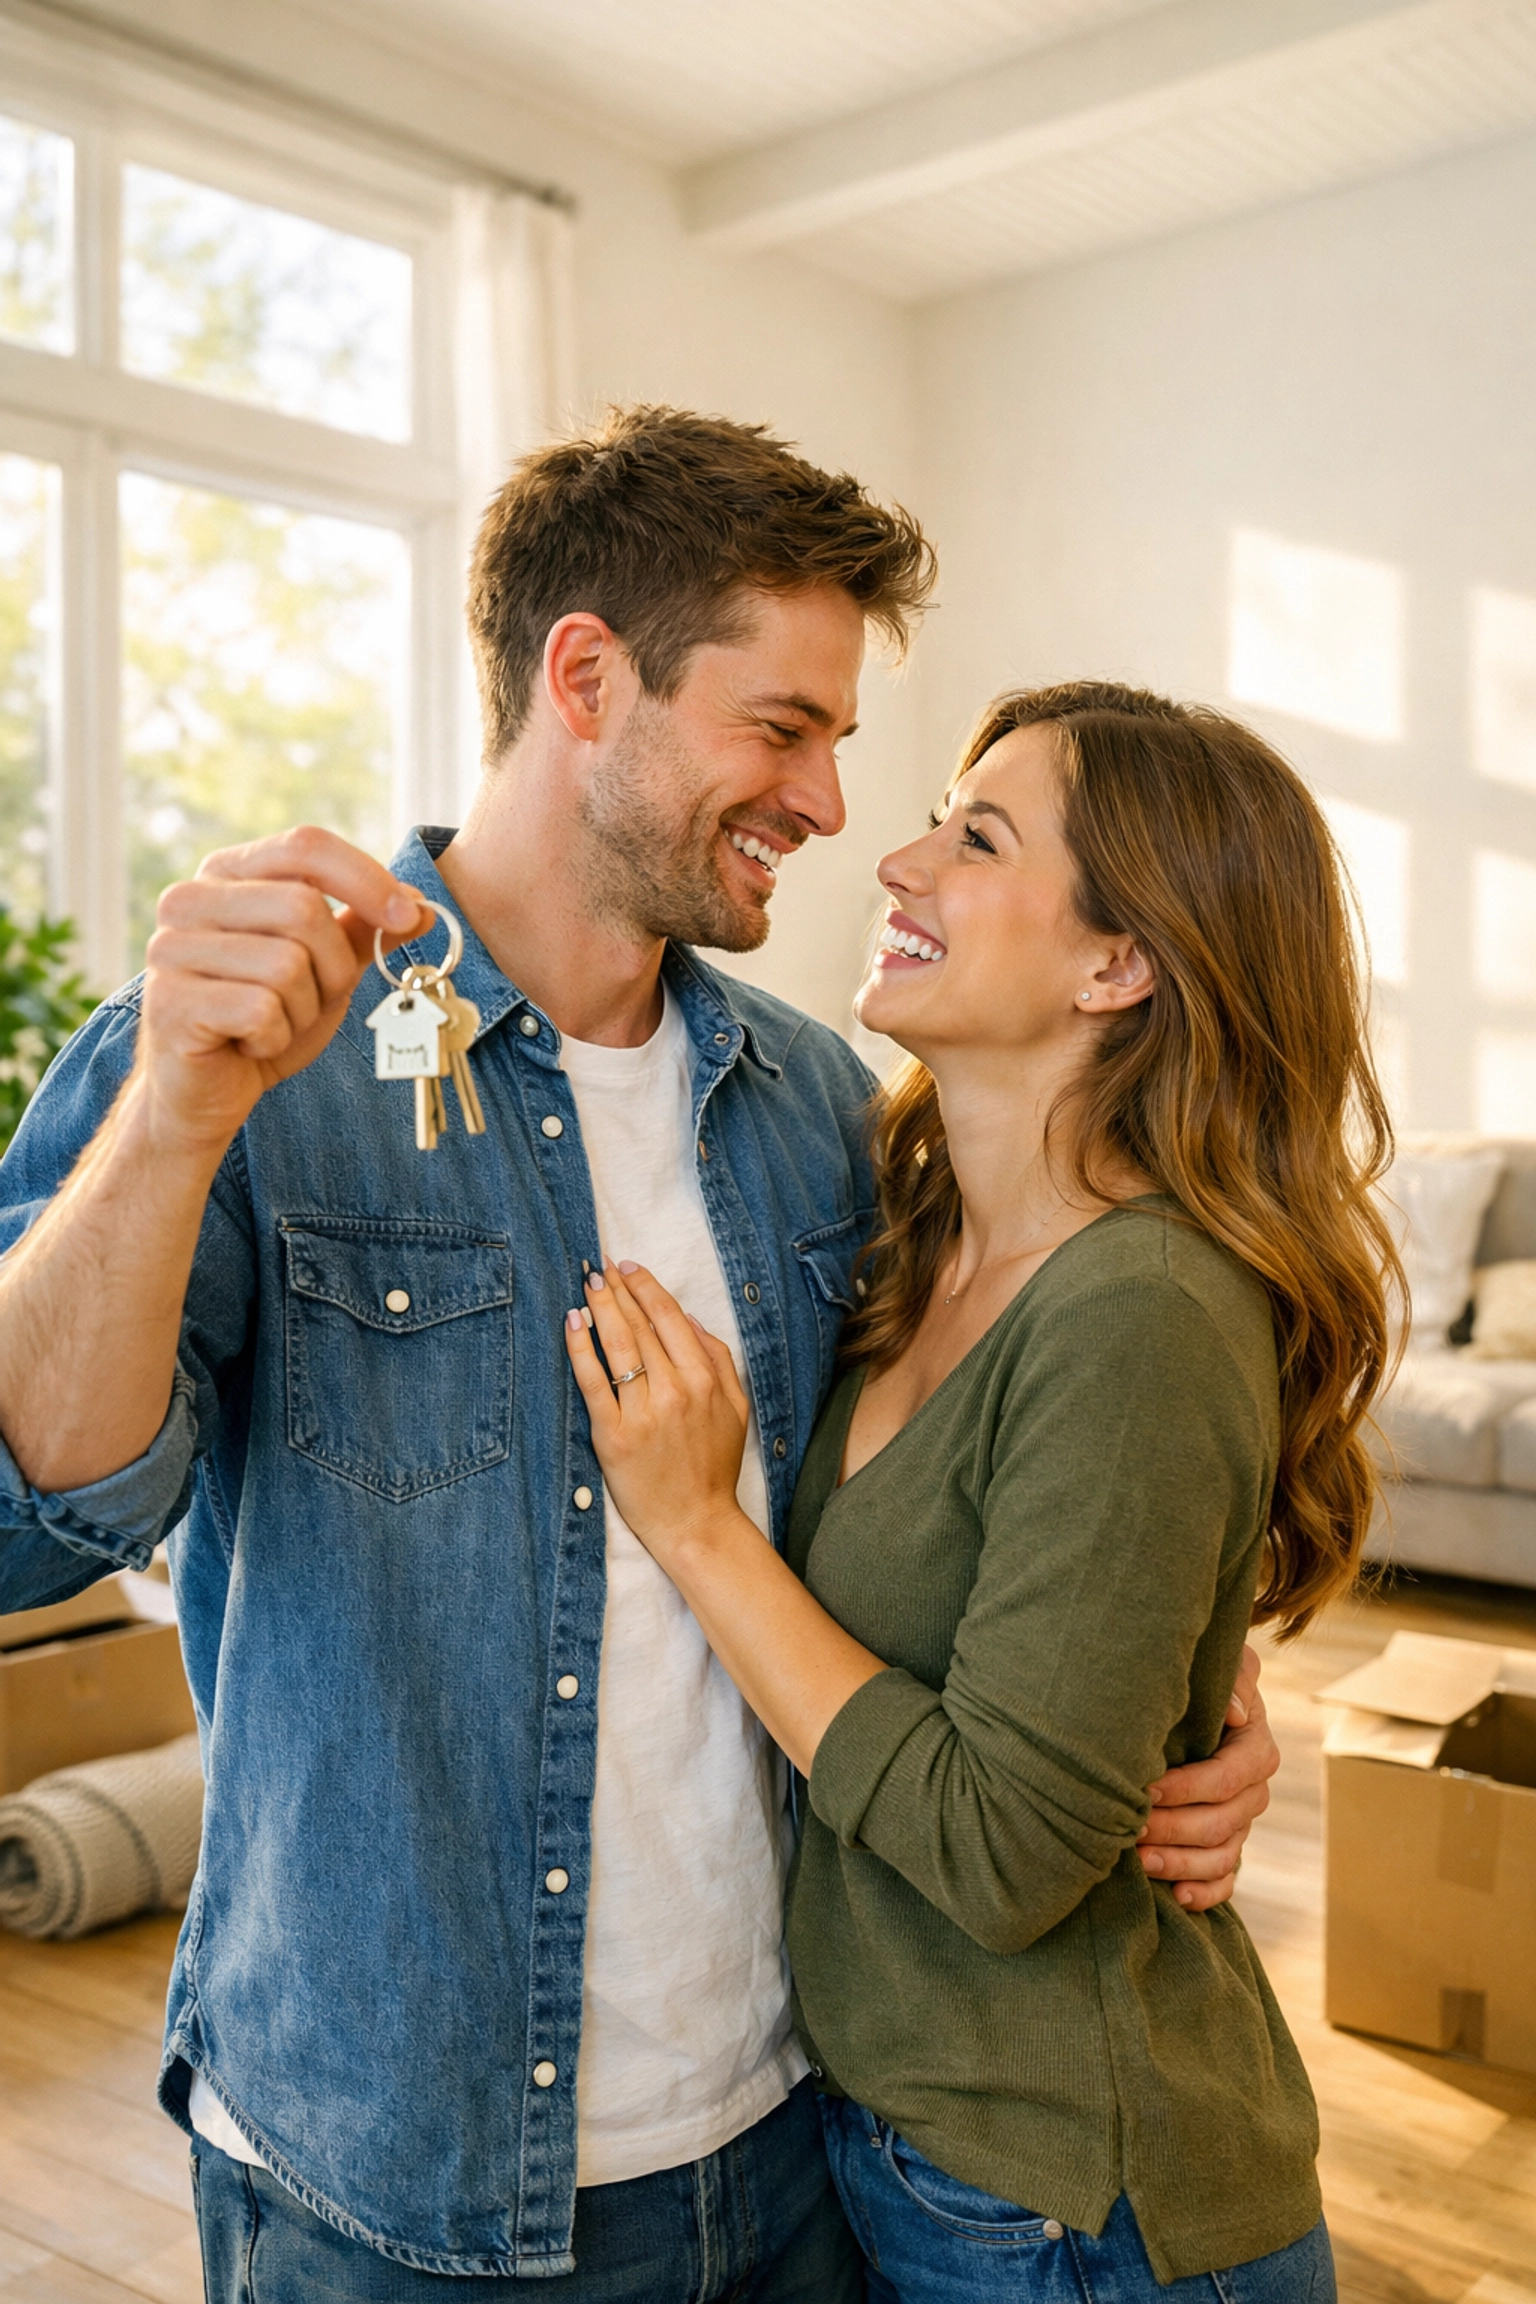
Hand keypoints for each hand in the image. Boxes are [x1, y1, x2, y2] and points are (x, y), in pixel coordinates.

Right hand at [137, 827, 430, 1158]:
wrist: (204, 1092)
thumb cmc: (263, 1021)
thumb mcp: (324, 968)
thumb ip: (363, 930)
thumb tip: (423, 907)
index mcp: (226, 874)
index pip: (305, 846)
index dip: (366, 879)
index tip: (409, 916)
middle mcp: (188, 900)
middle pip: (303, 908)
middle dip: (334, 967)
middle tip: (315, 1000)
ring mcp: (170, 949)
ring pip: (286, 965)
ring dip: (303, 1010)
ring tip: (275, 1024)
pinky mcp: (169, 1002)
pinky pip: (261, 1011)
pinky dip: (276, 1038)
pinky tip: (251, 1045)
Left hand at [563, 1260, 749, 1562]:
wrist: (695, 1522)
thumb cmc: (714, 1466)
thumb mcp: (736, 1408)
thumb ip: (719, 1359)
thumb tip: (689, 1319)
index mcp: (705, 1380)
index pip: (670, 1318)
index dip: (646, 1286)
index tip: (628, 1266)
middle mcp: (675, 1391)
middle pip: (640, 1326)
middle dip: (618, 1289)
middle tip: (599, 1265)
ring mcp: (642, 1413)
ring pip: (617, 1346)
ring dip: (599, 1307)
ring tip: (587, 1284)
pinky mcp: (613, 1435)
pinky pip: (592, 1382)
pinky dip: (580, 1349)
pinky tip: (573, 1323)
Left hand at [1137, 1644, 1278, 1910]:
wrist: (1192, 1707)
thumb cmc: (1201, 1682)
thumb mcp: (1221, 1666)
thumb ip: (1233, 1680)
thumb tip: (1235, 1712)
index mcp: (1255, 1749)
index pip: (1227, 1778)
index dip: (1187, 1788)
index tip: (1145, 1788)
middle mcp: (1254, 1792)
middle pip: (1221, 1823)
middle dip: (1173, 1829)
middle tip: (1130, 1830)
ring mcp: (1241, 1824)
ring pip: (1222, 1856)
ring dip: (1182, 1864)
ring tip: (1141, 1861)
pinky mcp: (1226, 1847)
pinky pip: (1226, 1880)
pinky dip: (1205, 1893)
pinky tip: (1176, 1895)